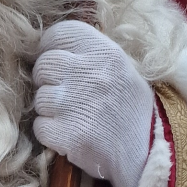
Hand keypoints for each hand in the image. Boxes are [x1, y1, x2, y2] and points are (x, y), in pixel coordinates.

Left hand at [33, 20, 154, 186]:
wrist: (147, 153)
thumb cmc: (129, 107)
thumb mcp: (119, 67)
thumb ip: (87, 52)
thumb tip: (47, 46)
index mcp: (105, 51)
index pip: (59, 34)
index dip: (51, 48)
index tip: (58, 62)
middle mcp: (90, 73)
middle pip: (43, 66)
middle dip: (48, 80)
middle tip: (67, 94)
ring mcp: (77, 104)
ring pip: (39, 98)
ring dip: (50, 109)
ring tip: (74, 116)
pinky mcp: (68, 134)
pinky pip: (40, 126)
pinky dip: (50, 133)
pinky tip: (71, 133)